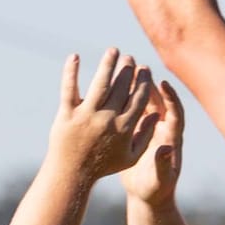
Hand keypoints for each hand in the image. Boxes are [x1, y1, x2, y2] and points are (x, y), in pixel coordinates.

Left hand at [48, 49, 161, 182]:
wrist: (72, 173)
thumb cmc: (104, 165)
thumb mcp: (130, 156)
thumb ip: (146, 136)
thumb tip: (158, 114)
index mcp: (125, 128)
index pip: (139, 98)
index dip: (143, 81)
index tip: (145, 69)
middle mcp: (107, 119)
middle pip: (122, 87)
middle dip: (128, 69)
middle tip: (129, 58)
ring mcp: (86, 115)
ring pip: (100, 83)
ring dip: (108, 64)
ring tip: (113, 51)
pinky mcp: (67, 114)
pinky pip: (69, 88)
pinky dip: (71, 71)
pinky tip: (74, 56)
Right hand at [123, 81, 184, 208]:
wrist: (146, 195)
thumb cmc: (155, 190)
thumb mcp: (158, 180)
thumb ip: (162, 165)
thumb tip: (165, 150)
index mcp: (172, 140)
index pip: (176, 114)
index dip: (172, 98)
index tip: (164, 83)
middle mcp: (164, 131)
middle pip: (161, 103)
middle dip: (152, 86)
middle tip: (142, 68)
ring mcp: (151, 129)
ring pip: (146, 104)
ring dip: (138, 88)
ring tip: (128, 70)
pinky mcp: (138, 131)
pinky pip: (132, 110)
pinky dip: (125, 99)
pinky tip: (114, 86)